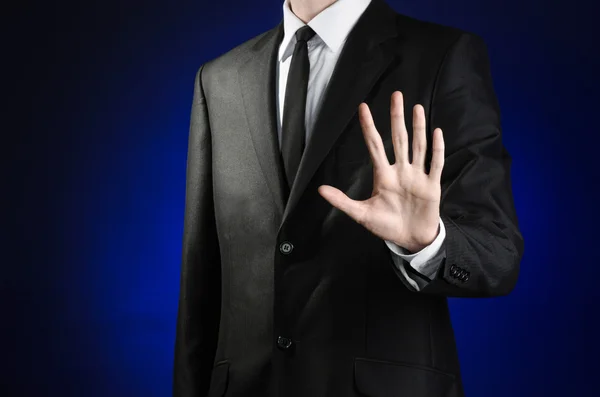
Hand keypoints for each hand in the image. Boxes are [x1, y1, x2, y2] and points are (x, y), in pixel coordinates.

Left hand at [318, 91, 443, 252]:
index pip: (374, 145)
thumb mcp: (361, 214)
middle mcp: (400, 171)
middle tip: (396, 95)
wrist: (410, 240)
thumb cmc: (386, 226)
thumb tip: (320, 189)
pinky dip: (437, 149)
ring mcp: (416, 176)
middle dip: (396, 118)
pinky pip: (435, 164)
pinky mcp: (431, 185)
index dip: (368, 127)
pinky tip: (436, 132)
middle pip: (398, 138)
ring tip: (416, 108)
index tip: (363, 107)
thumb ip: (342, 201)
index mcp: (383, 175)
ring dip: (418, 127)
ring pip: (417, 146)